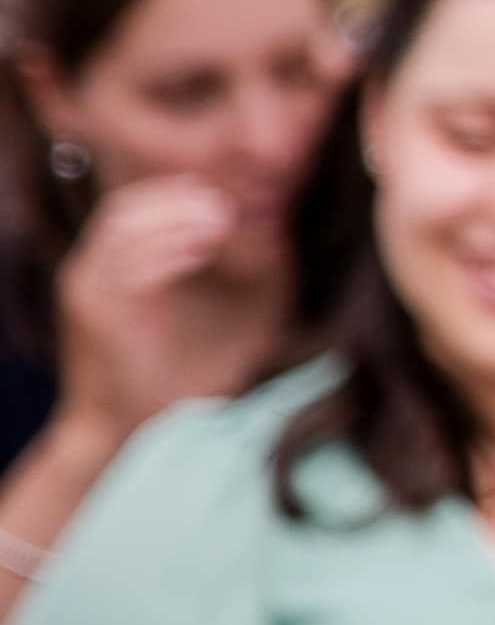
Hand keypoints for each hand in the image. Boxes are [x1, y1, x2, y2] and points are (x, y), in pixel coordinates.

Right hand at [46, 179, 260, 441]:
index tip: (228, 195)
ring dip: (175, 219)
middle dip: (178, 200)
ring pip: (124, 229)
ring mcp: (89, 293)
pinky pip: (129, 268)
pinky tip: (203, 252)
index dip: (179, 193)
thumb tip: (275, 228)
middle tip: (228, 204)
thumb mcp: (215, 320)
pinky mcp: (97, 316)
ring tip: (221, 222)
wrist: (126, 431)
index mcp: (109, 269)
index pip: (134, 206)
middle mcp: (90, 274)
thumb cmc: (177, 380)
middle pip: (127, 208)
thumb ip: (245, 274)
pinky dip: (168, 252)